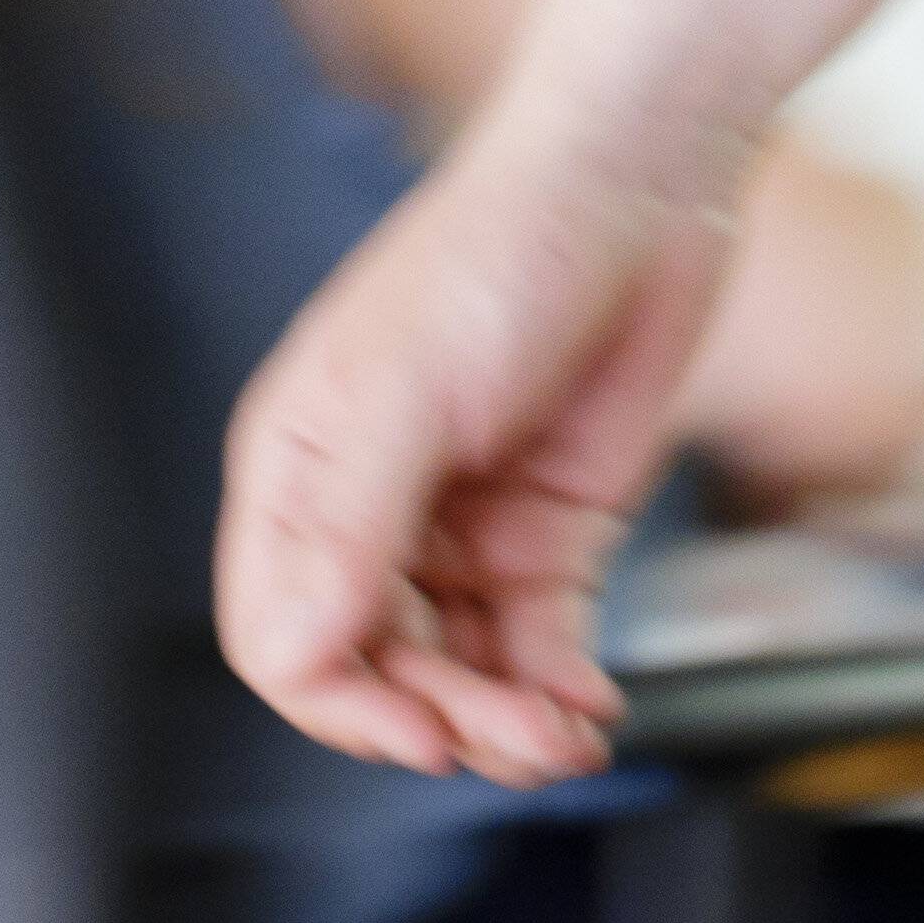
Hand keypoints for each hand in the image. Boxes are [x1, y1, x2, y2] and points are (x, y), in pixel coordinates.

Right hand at [217, 130, 733, 781]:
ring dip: (504, 719)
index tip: (416, 732)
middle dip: (441, 718)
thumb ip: (350, 526)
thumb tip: (290, 650)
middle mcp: (373, 510)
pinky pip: (536, 640)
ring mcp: (464, 524)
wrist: (643, 182)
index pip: (280, 635)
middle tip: (511, 740)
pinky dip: (557, 685)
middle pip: (375, 667)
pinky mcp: (549, 527)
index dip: (339, 701)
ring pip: (459, 669)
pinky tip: (588, 707)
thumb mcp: (409, 387)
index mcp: (303, 471)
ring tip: (563, 737)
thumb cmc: (507, 246)